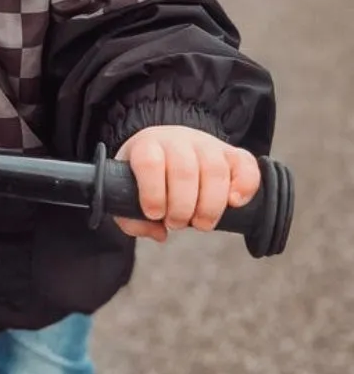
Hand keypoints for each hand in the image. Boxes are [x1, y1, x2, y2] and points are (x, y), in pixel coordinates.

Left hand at [114, 125, 260, 242]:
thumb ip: (130, 216)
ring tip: (201, 223)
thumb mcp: (126, 192)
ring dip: (210, 205)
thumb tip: (158, 233)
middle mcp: (177, 140)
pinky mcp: (232, 154)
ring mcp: (207, 145)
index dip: (152, 192)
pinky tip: (234, 203)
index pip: (149, 162)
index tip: (154, 214)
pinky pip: (246, 164)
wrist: (166, 149)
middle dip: (182, 207)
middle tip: (177, 224)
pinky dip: (245, 186)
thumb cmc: (147, 177)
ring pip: (215, 169)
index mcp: (147, 146)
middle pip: (184, 170)